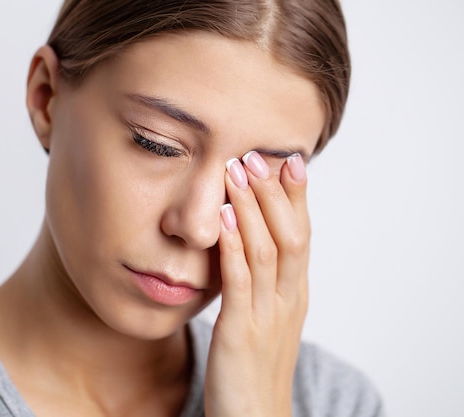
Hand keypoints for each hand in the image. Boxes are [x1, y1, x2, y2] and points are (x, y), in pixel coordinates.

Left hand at [204, 151, 309, 416]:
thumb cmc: (254, 368)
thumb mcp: (266, 318)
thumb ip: (261, 281)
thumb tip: (245, 242)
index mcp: (295, 295)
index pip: (302, 235)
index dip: (296, 197)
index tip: (287, 159)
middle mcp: (288, 300)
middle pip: (290, 235)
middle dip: (275, 193)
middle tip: (258, 155)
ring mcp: (267, 316)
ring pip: (267, 251)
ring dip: (252, 208)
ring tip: (238, 172)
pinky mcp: (240, 332)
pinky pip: (240, 282)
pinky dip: (232, 246)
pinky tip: (221, 219)